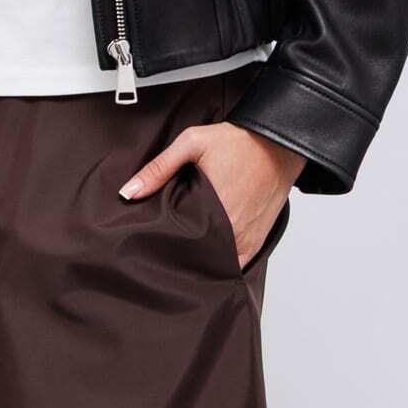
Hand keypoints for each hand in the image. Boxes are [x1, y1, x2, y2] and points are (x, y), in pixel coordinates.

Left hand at [119, 122, 304, 267]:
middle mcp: (232, 232)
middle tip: (163, 253)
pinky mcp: (258, 241)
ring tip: (183, 255)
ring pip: (217, 266)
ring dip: (202, 262)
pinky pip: (237, 264)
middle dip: (181, 257)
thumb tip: (128, 192)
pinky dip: (223, 263)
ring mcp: (247, 240)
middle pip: (198, 259)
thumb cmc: (239, 141)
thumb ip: (159, 168)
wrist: (279, 141)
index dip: (164, 249)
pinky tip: (207, 256)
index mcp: (213, 212)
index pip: (180, 246)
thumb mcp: (192, 144)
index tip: (151, 247)